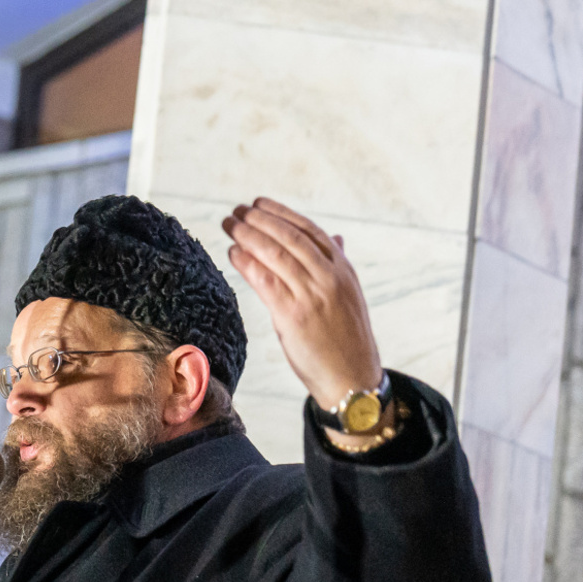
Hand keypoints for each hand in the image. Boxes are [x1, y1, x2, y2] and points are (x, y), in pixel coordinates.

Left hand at [222, 199, 382, 413]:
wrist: (352, 379)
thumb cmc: (346, 338)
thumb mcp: (349, 296)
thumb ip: (338, 266)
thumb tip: (337, 237)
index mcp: (344, 271)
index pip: (311, 230)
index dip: (282, 213)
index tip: (259, 202)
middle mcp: (330, 278)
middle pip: (290, 237)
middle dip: (260, 219)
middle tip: (237, 210)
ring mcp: (313, 295)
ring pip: (276, 254)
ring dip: (248, 235)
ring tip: (229, 224)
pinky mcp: (295, 315)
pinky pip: (266, 281)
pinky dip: (247, 263)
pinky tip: (232, 253)